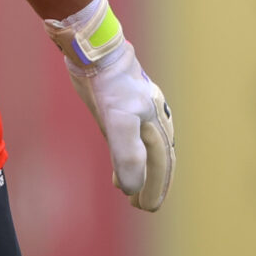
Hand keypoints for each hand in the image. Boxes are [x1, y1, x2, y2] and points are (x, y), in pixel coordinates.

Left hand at [45, 0, 173, 211]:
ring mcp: (137, 112)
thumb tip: (133, 187)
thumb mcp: (118, 120)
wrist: (94, 49)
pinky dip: (125, 156)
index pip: (161, 164)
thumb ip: (127, 155)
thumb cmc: (109, 84)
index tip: (147, 207)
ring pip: (144, 149)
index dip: (156, 187)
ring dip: (139, 171)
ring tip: (129, 190)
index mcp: (156, 125)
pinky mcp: (120, 106)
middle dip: (151, 182)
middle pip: (157, 158)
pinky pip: (128, 137)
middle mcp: (152, 119)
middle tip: (140, 204)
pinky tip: (116, 163)